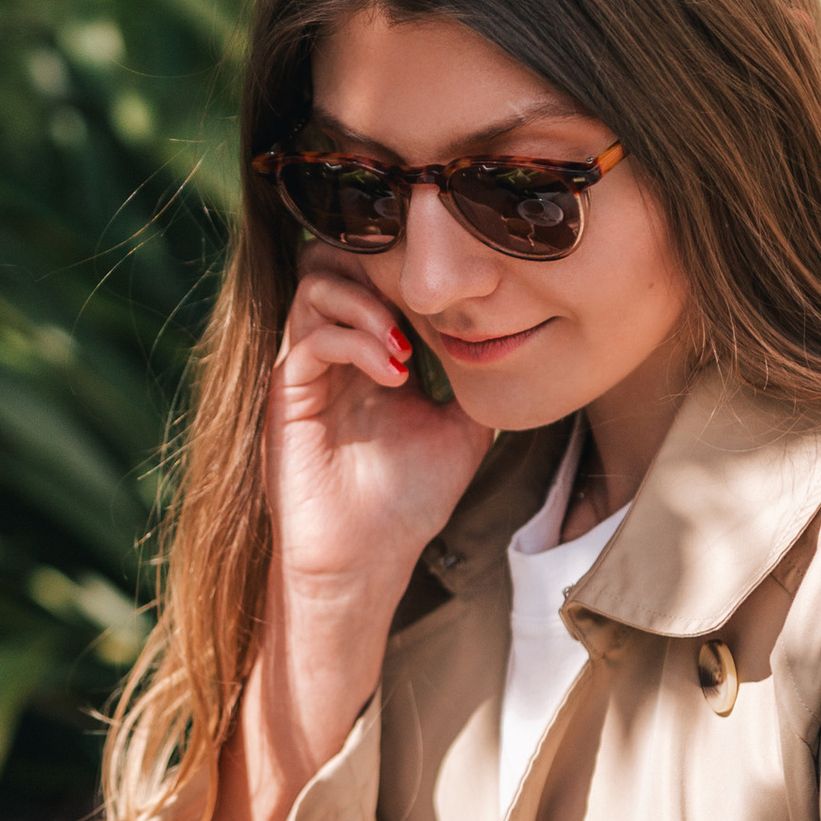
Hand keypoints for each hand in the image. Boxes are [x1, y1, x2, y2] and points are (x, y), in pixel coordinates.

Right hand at [167, 255, 487, 820]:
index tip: (460, 296)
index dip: (410, 263)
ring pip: (316, 278)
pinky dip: (355, 336)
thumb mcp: (463, 430)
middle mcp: (327, 349)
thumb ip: (481, 384)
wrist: (365, 569)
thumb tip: (533, 349)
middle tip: (432, 303)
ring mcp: (303, 370)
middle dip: (385, 263)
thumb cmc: (406, 505)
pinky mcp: (287, 397)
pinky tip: (396, 370)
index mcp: (362, 347)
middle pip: (336, 251)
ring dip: (371, 299)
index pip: (371, 263)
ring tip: (413, 346)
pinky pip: (307, 335)